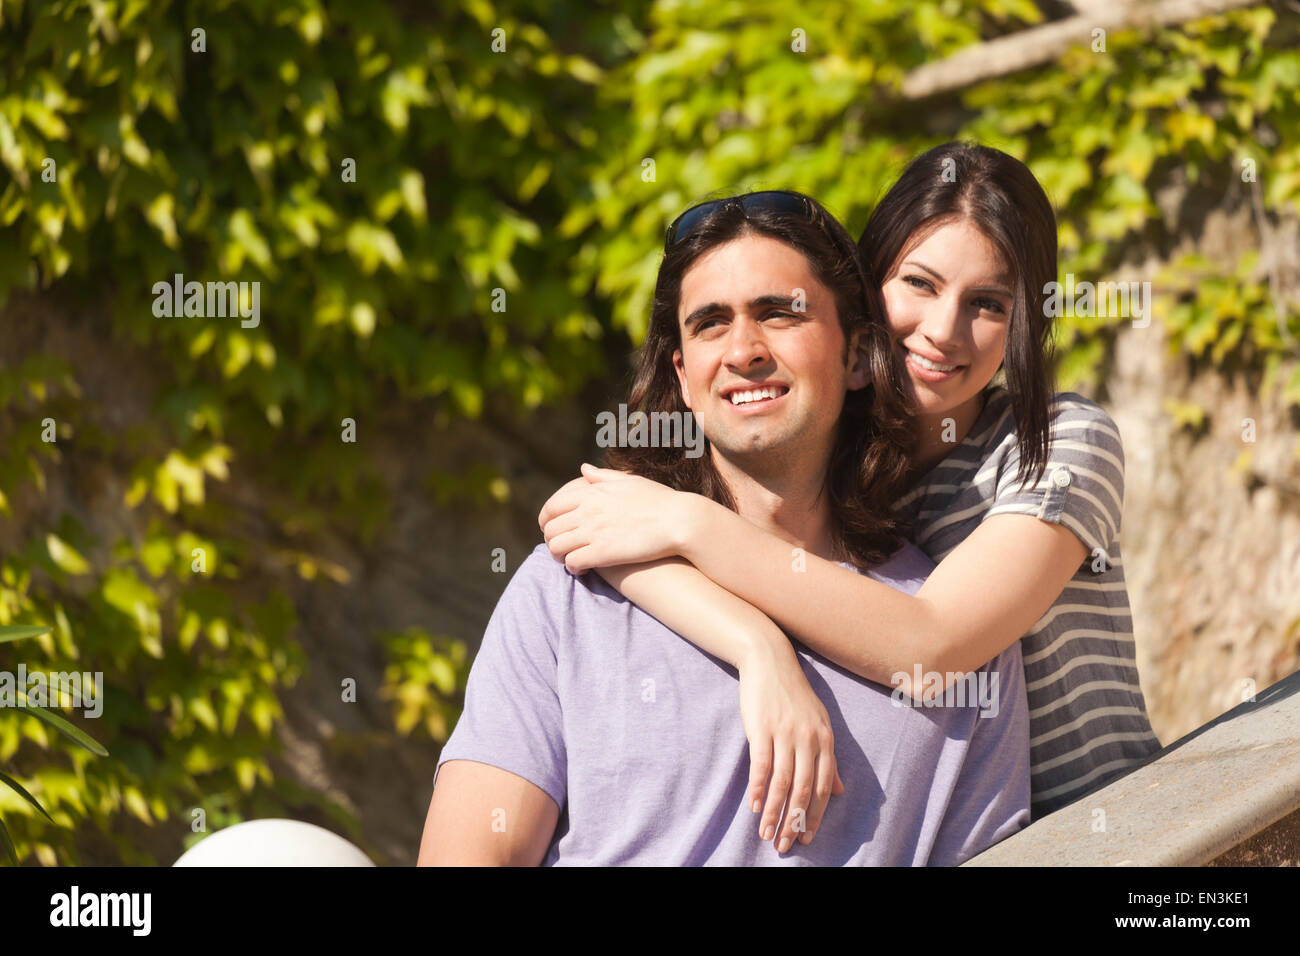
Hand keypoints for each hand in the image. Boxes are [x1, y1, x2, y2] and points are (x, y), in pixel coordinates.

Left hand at [538, 464, 691, 571]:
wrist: (680, 520)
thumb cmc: (659, 500)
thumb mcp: (629, 481)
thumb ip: (602, 476)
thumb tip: (583, 469)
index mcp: (592, 492)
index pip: (552, 506)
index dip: (546, 520)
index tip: (551, 528)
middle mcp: (588, 510)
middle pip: (550, 528)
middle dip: (550, 539)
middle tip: (559, 547)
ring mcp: (594, 531)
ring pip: (556, 547)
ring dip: (558, 555)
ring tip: (568, 559)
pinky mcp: (603, 553)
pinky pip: (573, 562)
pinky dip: (573, 567)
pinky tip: (582, 569)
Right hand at [737, 643, 845, 852]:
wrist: (770, 661)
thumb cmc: (793, 694)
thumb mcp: (819, 723)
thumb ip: (828, 758)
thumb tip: (839, 790)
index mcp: (825, 740)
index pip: (824, 787)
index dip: (816, 815)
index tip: (806, 836)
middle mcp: (809, 739)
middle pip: (805, 789)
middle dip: (795, 820)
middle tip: (785, 845)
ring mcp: (785, 733)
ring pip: (783, 782)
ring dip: (774, 811)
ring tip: (767, 834)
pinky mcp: (762, 728)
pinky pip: (762, 765)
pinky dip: (758, 789)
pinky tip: (754, 806)